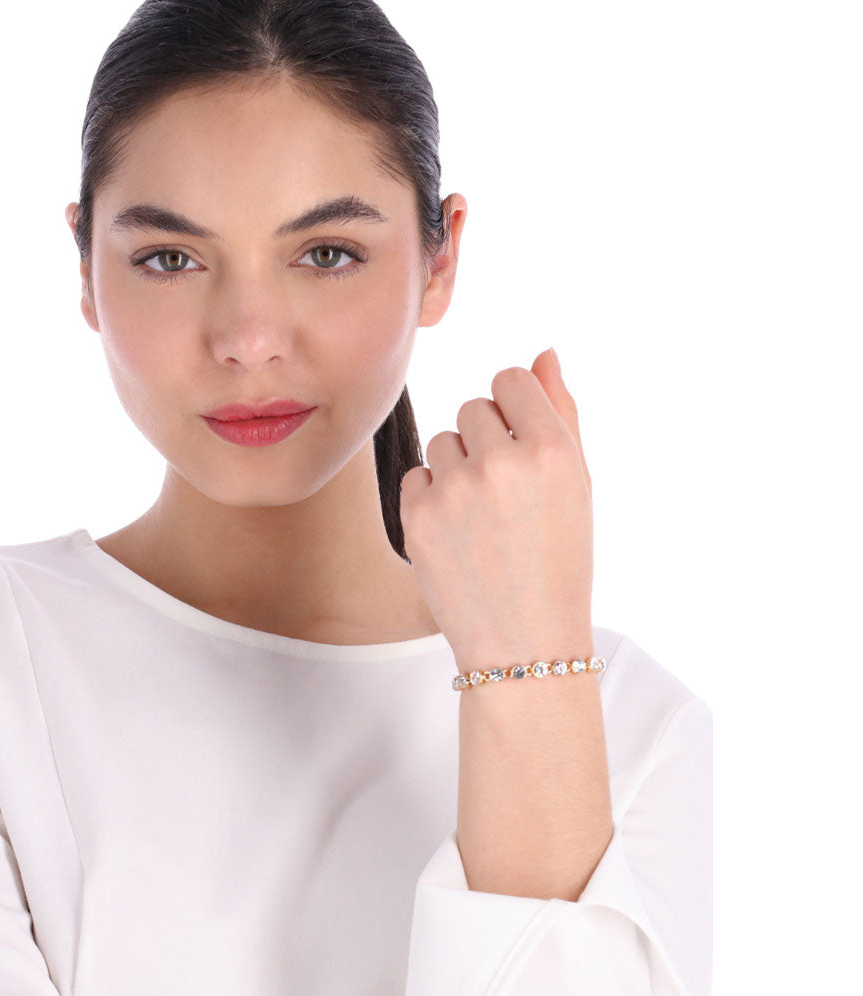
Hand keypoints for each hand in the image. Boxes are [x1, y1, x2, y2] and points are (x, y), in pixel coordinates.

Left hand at [399, 347, 593, 667]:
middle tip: (504, 493)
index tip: (517, 441)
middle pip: (472, 406)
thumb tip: (543, 353)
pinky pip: (417, 475)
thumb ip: (561, 413)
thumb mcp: (578, 487)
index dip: (512, 408)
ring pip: (442, 440)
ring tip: (482, 517)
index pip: (510, 379)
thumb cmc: (558, 562)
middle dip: (485, 439)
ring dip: (456, 467)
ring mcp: (456, 490)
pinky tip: (457, 533)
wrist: (524, 642)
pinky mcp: (417, 517)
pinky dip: (432, 498)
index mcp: (553, 450)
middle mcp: (503, 463)